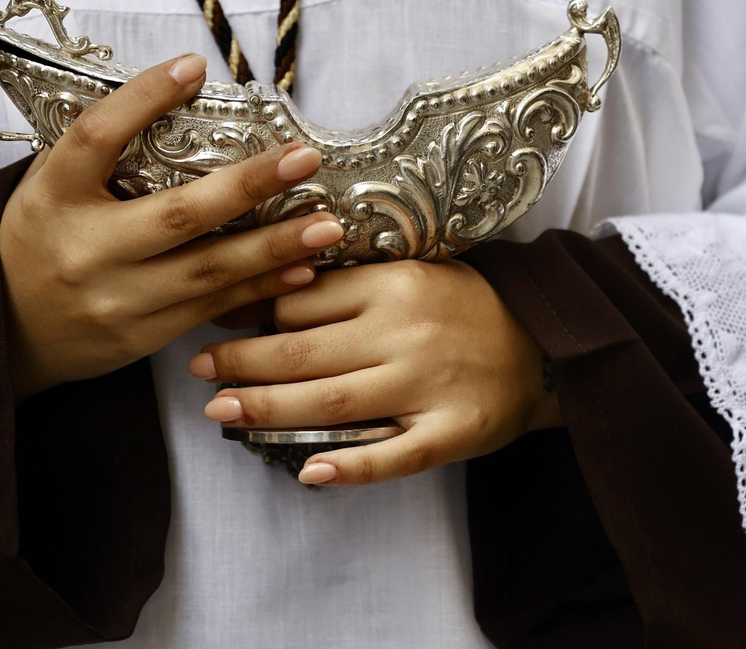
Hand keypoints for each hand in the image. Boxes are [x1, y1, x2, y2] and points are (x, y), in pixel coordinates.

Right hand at [0, 53, 347, 399]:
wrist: (6, 329)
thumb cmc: (43, 236)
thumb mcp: (50, 184)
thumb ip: (102, 147)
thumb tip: (182, 87)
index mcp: (53, 197)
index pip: (96, 137)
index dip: (144, 98)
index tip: (194, 64)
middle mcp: (84, 249)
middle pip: (176, 215)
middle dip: (248, 185)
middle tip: (304, 158)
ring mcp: (115, 299)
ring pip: (207, 271)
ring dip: (274, 247)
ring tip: (327, 225)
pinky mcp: (141, 337)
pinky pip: (210, 307)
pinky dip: (260, 289)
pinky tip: (303, 269)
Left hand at [189, 259, 560, 485]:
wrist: (548, 341)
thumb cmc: (464, 305)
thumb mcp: (410, 272)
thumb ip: (348, 284)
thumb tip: (266, 291)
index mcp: (394, 284)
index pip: (304, 300)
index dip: (253, 313)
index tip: (214, 320)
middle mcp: (406, 333)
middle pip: (304, 353)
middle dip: (241, 362)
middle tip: (197, 369)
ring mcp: (430, 387)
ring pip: (333, 403)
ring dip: (268, 409)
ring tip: (221, 411)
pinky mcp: (453, 432)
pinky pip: (394, 455)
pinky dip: (350, 466)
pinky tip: (310, 473)